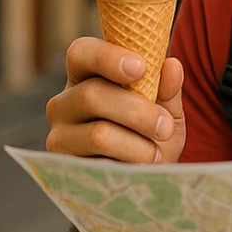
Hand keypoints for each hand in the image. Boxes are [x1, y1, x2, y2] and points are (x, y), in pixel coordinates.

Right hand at [45, 37, 186, 163]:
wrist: (149, 178)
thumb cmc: (153, 135)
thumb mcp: (167, 109)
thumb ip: (168, 88)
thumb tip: (172, 65)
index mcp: (87, 76)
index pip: (81, 53)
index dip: (108, 57)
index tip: (141, 68)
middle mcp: (64, 102)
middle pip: (92, 95)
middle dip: (138, 111)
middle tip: (165, 127)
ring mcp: (60, 136)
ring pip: (97, 133)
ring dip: (137, 143)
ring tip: (157, 153)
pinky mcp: (64, 168)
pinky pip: (98, 163)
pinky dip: (128, 163)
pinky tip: (142, 167)